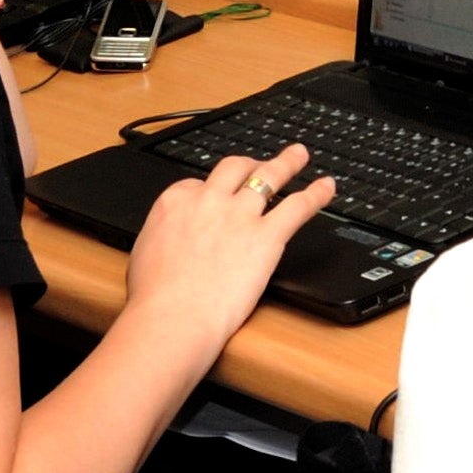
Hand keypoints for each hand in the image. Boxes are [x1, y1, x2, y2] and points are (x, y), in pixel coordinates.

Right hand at [122, 148, 336, 349]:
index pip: (199, 183)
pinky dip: (316, 194)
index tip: (220, 195)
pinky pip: (298, 206)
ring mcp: (240, 215)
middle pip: (235, 169)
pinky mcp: (267, 236)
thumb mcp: (145, 253)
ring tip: (299, 154)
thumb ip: (163, 235)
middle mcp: (209, 200)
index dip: (213, 190)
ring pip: (270, 176)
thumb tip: (170, 237)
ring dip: (288, 162)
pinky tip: (327, 187)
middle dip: (251, 163)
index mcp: (176, 202)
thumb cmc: (154, 298)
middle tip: (261, 163)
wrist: (172, 317)